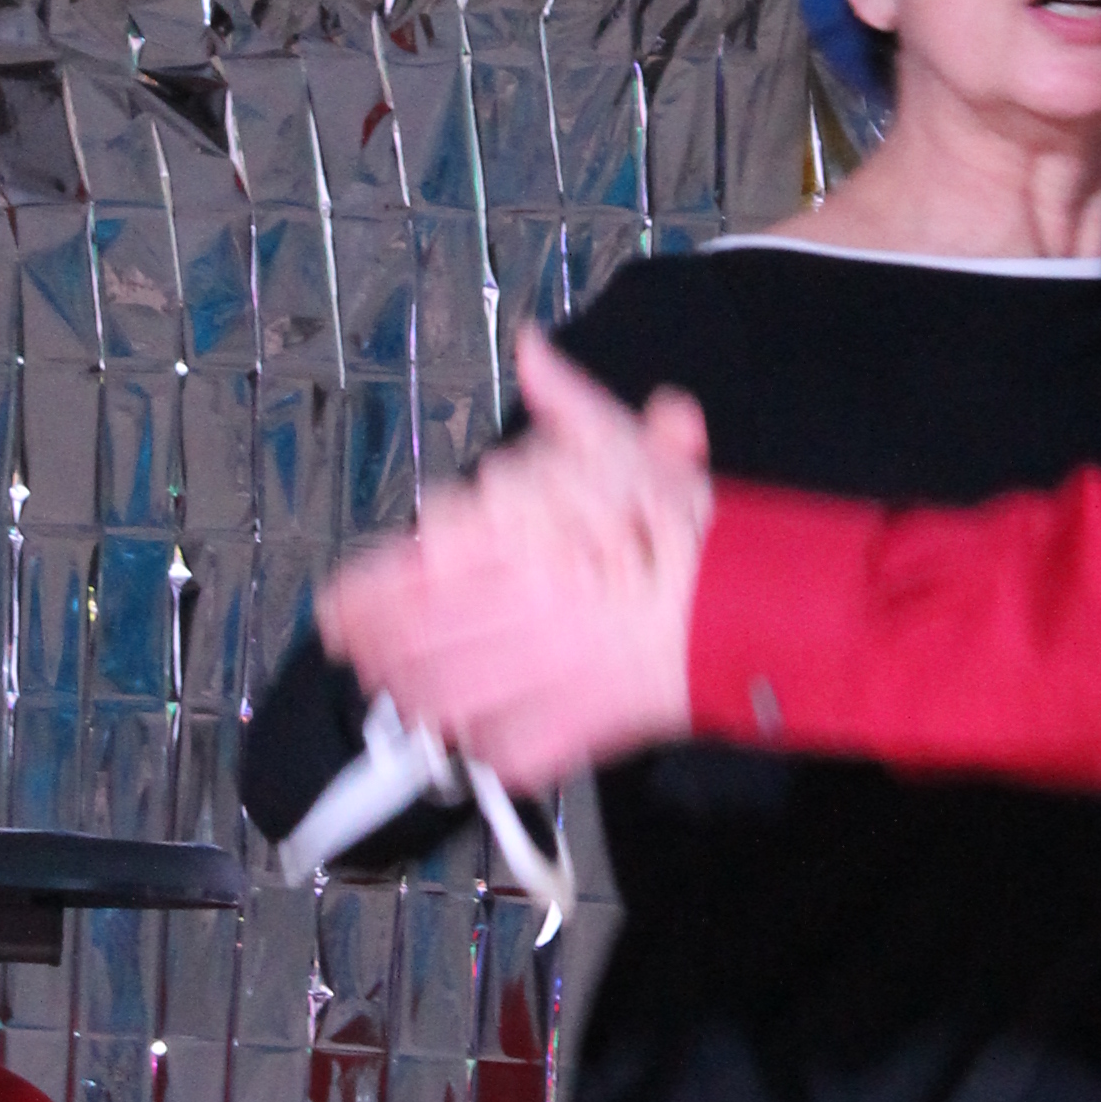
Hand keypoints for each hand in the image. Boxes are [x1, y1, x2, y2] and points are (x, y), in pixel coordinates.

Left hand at [311, 324, 712, 783]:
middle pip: (417, 643)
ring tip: (398, 693)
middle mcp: (525, 613)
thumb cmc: (697, 532)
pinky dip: (480, 749)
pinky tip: (467, 739)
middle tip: (356, 652)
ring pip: (448, 704)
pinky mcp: (580, 732)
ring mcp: (549, 678)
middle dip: (375, 652)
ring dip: (414, 700)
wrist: (763, 608)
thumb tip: (531, 349)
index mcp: (526, 544)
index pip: (416, 572)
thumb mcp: (630, 448)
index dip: (363, 595)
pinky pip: (508, 752)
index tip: (337, 606)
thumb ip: (568, 404)